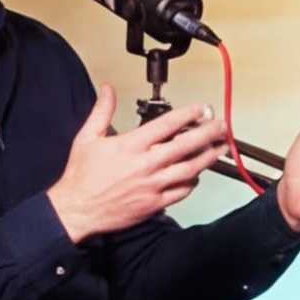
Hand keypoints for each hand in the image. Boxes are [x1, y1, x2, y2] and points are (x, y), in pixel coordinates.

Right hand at [48, 87, 221, 240]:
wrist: (76, 209)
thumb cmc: (81, 175)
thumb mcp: (87, 137)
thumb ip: (102, 111)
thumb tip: (108, 90)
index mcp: (130, 145)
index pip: (167, 125)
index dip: (189, 114)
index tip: (202, 109)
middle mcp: (145, 164)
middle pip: (186, 145)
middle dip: (209, 133)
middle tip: (222, 126)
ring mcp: (152, 185)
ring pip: (189, 169)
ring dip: (208, 157)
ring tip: (221, 148)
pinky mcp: (154, 203)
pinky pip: (181, 191)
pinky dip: (193, 181)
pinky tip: (197, 174)